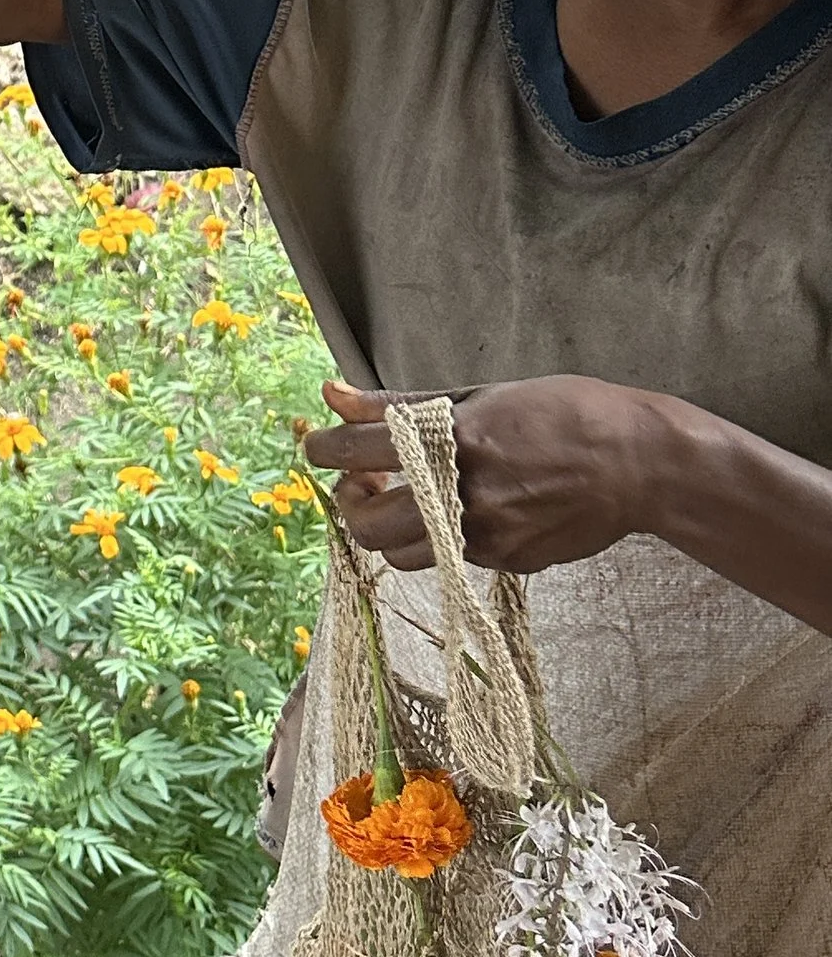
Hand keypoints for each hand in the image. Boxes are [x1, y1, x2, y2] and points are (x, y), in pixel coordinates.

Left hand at [306, 375, 676, 575]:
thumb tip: (332, 394)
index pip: (357, 451)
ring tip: (402, 500)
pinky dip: (438, 538)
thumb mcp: (478, 394)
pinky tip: (459, 509)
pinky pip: (448, 559)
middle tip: (362, 482)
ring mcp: (486, 535)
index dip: (324, 450)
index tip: (317, 447)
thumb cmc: (562, 413)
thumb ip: (399, 403)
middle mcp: (464, 492)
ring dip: (388, 530)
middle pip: (367, 523)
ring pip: (400, 554)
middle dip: (350, 504)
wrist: (639, 464)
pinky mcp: (507, 562)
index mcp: (453, 438)